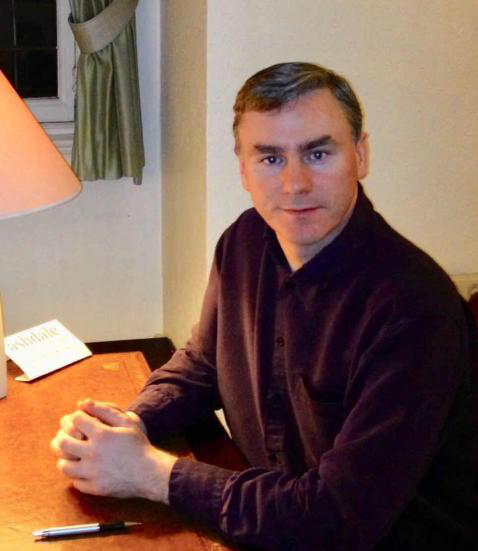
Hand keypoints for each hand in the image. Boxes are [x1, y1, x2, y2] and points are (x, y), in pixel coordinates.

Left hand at [50, 399, 175, 502]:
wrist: (149, 472)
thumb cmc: (138, 445)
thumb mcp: (127, 422)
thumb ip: (105, 411)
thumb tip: (84, 402)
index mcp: (101, 435)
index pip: (76, 420)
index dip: (78, 417)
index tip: (82, 420)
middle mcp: (92, 453)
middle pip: (63, 443)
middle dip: (64, 436)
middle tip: (71, 436)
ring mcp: (92, 473)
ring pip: (64, 466)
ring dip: (66, 458)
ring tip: (74, 454)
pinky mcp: (94, 488)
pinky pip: (76, 482)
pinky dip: (77, 476)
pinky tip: (85, 470)